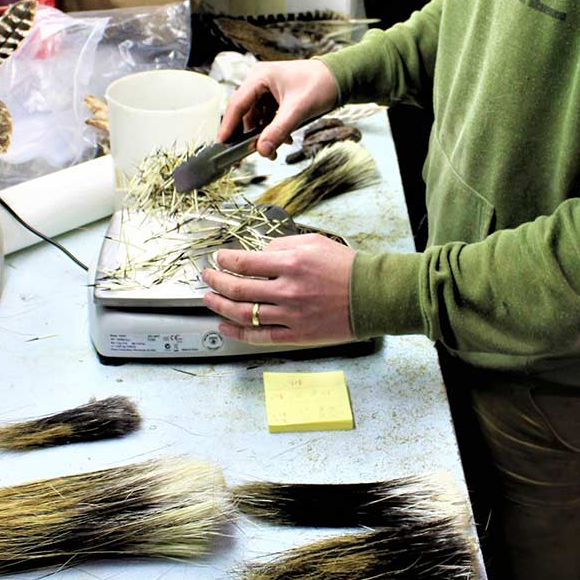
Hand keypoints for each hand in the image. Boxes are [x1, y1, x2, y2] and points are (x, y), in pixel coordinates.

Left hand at [201, 232, 354, 344]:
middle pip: (237, 288)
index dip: (224, 261)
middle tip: (207, 277)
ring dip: (220, 306)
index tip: (218, 259)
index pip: (244, 263)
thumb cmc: (346, 267)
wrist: (371, 295)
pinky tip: (224, 327)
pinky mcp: (296, 335)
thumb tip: (257, 255)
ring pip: (242, 314)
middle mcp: (287, 290)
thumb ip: (282, 246)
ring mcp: (290, 316)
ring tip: (209, 299)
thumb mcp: (314, 242)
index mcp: (291, 264)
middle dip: (216, 281)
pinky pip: (259, 336)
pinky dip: (237, 333)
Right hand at [219, 60, 338, 157]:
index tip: (222, 144)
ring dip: (264, 134)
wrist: (340, 78)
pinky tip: (284, 140)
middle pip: (245, 112)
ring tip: (274, 150)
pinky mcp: (275, 96)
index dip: (228, 125)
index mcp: (259, 77)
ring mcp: (267, 89)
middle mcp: (259, 81)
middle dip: (250, 134)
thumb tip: (262, 150)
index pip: (236, 104)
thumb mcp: (298, 110)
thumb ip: (278, 130)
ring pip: (257, 117)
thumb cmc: (320, 85)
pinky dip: (273, 129)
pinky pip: (267, 116)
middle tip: (250, 154)